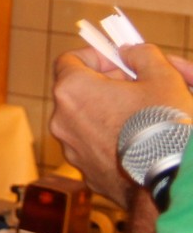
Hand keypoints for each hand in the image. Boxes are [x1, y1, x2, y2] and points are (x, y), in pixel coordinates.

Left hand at [51, 44, 192, 204]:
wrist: (171, 181)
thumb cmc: (164, 125)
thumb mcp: (162, 76)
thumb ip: (142, 55)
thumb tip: (129, 52)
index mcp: (72, 90)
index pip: (69, 60)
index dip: (96, 57)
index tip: (121, 61)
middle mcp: (62, 119)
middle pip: (82, 91)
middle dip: (112, 85)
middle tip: (143, 87)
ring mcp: (72, 150)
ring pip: (91, 120)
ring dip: (115, 112)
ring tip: (148, 115)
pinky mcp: (87, 173)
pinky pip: (98, 147)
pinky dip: (115, 139)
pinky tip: (144, 142)